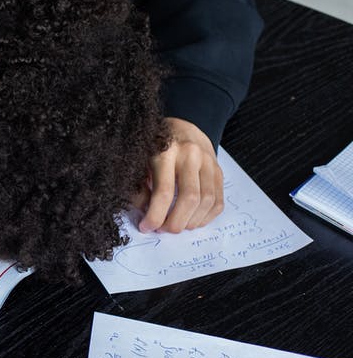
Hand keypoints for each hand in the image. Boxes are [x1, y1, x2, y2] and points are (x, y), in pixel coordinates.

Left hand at [133, 117, 223, 232]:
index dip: (155, 215)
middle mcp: (191, 156)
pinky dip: (206, 216)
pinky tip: (192, 220)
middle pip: (189, 198)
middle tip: (164, 231)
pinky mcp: (219, 171)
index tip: (146, 227)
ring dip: (192, 221)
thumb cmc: (155, 145)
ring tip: (177, 226)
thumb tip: (145, 213)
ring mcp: (209, 163)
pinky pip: (218, 200)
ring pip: (207, 201)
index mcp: (166, 151)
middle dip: (176, 222)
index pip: (163, 191)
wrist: (183, 126)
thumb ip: (139, 186)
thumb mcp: (139, 160)